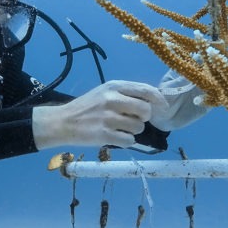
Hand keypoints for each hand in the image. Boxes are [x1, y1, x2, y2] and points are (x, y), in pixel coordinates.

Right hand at [32, 80, 169, 149]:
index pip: (146, 90)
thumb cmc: (87, 107)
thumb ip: (127, 94)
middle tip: (133, 120)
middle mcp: (112, 99)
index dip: (159, 100)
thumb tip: (154, 101)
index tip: (164, 108)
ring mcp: (108, 118)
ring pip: (138, 127)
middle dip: (144, 118)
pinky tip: (114, 137)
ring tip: (119, 129)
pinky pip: (129, 140)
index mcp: (114, 86)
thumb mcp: (105, 92)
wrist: (63, 122)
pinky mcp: (104, 135)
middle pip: (145, 110)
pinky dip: (125, 141)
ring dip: (133, 131)